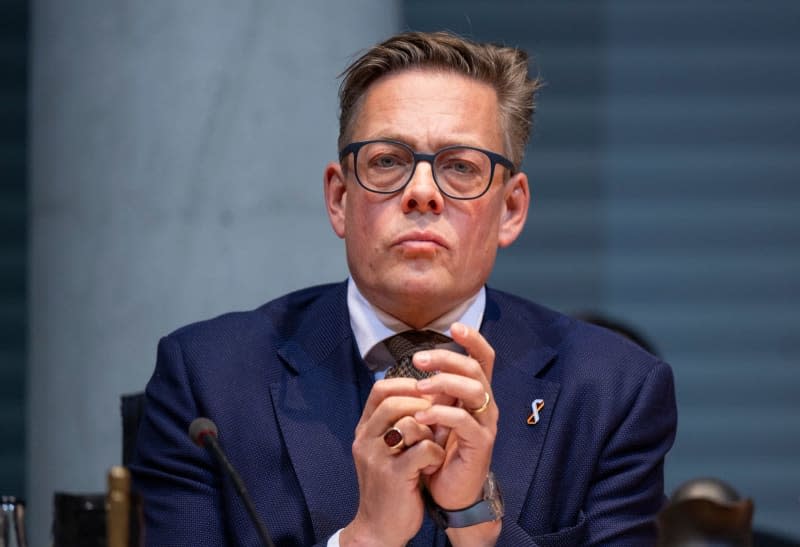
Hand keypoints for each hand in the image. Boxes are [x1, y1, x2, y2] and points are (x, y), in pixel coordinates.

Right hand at [341, 378, 445, 546]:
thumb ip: (402, 423)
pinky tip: (434, 463)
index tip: (427, 393)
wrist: (379, 528)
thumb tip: (434, 394)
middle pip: (394, 402)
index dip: (407, 385)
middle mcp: (366, 440)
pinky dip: (435, 452)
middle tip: (437, 419)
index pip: (380, 390)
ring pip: (410, 423)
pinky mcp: (394, 476)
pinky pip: (422, 449)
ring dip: (430, 431)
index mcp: (364, 430)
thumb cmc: (391, 485)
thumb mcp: (389, 450)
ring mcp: (378, 458)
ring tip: (434, 445)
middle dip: (423, 406)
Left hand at [413, 323, 498, 510]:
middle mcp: (486, 405)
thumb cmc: (441, 450)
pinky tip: (421, 416)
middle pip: (475, 369)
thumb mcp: (436, 414)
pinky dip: (441, 414)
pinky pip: (465, 421)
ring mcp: (486, 424)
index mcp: (476, 394)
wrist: (450, 492)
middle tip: (419, 359)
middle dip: (447, 359)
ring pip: (474, 390)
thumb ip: (435, 391)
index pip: (483, 359)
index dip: (473, 340)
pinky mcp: (480, 444)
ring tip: (419, 387)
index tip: (454, 326)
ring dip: (444, 383)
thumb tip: (418, 361)